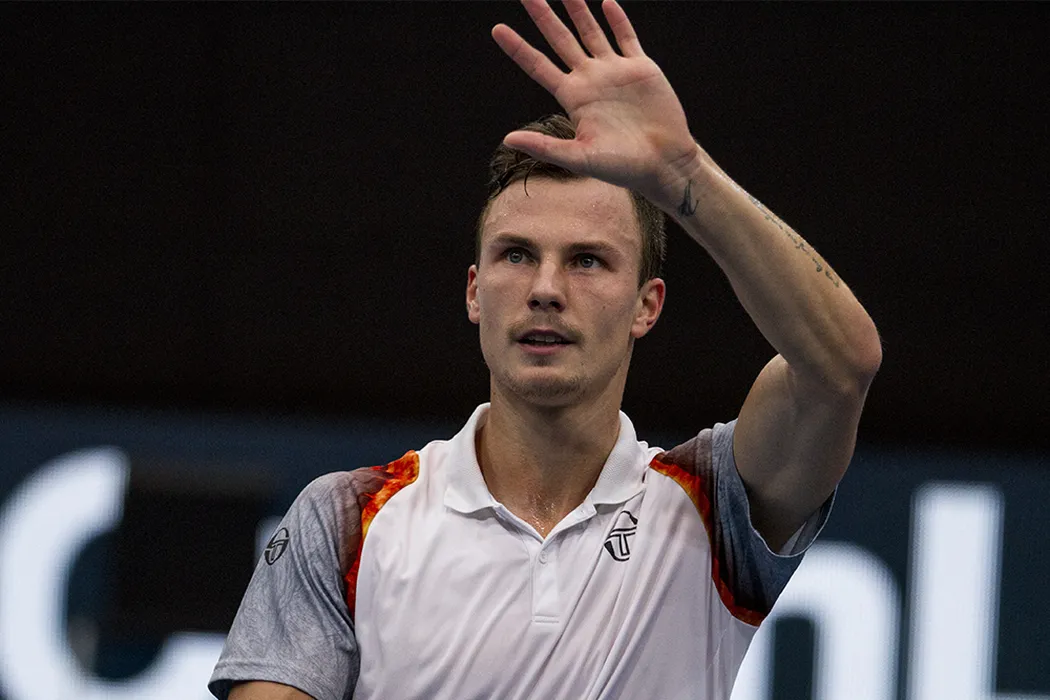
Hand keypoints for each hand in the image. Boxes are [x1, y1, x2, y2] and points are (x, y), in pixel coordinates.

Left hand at [492, 0, 700, 204]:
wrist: (662, 163)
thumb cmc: (621, 167)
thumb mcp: (578, 158)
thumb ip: (544, 147)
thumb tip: (508, 139)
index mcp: (572, 98)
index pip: (538, 66)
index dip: (518, 47)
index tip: (497, 29)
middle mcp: (590, 80)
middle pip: (560, 40)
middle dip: (543, 16)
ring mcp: (615, 72)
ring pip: (591, 32)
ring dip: (578, 10)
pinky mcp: (641, 68)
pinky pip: (626, 38)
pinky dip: (618, 20)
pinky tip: (606, 3)